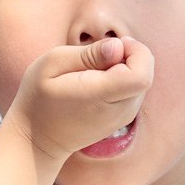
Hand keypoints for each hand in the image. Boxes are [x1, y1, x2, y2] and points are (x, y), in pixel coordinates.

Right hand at [6, 37, 153, 160]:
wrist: (38, 139)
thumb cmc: (39, 97)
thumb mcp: (52, 64)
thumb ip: (88, 54)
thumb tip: (118, 47)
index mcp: (99, 96)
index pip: (141, 75)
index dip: (136, 52)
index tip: (114, 45)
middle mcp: (118, 111)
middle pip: (146, 74)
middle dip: (131, 55)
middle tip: (102, 53)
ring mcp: (124, 118)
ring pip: (143, 81)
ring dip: (126, 66)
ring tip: (95, 69)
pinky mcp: (124, 118)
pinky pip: (135, 90)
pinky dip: (123, 78)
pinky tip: (99, 80)